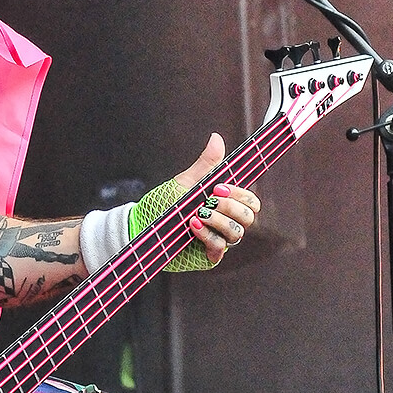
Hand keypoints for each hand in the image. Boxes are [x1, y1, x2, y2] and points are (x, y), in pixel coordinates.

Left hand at [174, 133, 260, 264]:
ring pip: (236, 233)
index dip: (242, 194)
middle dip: (231, 207)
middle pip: (249, 217)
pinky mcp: (207, 255)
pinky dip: (207, 235)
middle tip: (210, 200)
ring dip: (218, 220)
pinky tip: (193, 226)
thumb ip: (205, 164)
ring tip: (197, 214)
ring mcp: (218, 239)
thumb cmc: (163, 203)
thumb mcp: (185, 182)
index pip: (250, 201)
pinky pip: (219, 248)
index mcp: (224, 205)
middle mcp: (224, 222)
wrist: (141, 224)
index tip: (220, 187)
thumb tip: (216, 138)